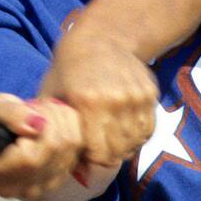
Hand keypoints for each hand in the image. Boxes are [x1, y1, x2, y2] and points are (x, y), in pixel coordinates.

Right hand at [0, 93, 84, 200]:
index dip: (39, 128)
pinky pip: (77, 152)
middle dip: (51, 118)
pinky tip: (54, 122)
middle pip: (54, 152)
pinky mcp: (56, 182)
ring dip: (62, 121)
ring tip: (45, 112)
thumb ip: (11, 113)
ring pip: (69, 150)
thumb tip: (37, 125)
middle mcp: (14, 189)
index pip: (29, 158)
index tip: (30, 108)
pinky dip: (71, 129)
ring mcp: (38, 190)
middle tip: (38, 105)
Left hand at [40, 30, 158, 168]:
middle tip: (98, 148)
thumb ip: (52, 128)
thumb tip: (59, 162)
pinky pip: (148, 128)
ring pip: (136, 142)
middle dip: (107, 156)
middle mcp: (116, 100)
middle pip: (119, 151)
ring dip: (124, 146)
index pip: (98, 154)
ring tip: (111, 138)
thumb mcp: (51, 94)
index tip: (84, 152)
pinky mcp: (150, 92)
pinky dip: (137, 134)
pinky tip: (123, 128)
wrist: (101, 37)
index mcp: (88, 102)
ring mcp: (136, 96)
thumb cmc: (68, 68)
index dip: (90, 159)